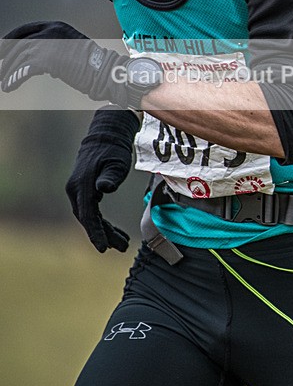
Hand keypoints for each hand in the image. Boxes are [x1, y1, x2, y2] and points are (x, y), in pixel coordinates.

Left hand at [0, 20, 129, 106]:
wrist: (104, 71)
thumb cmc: (93, 65)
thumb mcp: (71, 48)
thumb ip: (55, 49)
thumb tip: (39, 61)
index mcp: (55, 26)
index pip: (25, 30)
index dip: (10, 40)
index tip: (3, 50)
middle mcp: (49, 32)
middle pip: (18, 44)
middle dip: (6, 58)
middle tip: (0, 67)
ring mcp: (47, 45)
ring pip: (18, 58)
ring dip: (8, 71)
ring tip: (4, 82)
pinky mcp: (46, 60)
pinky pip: (23, 69)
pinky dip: (14, 79)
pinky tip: (10, 85)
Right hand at [65, 105, 140, 251]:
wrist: (105, 136)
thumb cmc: (113, 149)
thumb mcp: (117, 162)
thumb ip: (111, 176)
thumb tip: (104, 188)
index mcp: (82, 184)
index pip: (87, 214)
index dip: (95, 232)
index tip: (103, 248)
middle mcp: (76, 189)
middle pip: (88, 219)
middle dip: (103, 235)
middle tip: (121, 247)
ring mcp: (78, 190)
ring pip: (89, 217)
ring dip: (105, 231)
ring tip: (122, 243)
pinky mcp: (84, 190)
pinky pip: (91, 211)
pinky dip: (102, 222)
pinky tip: (114, 232)